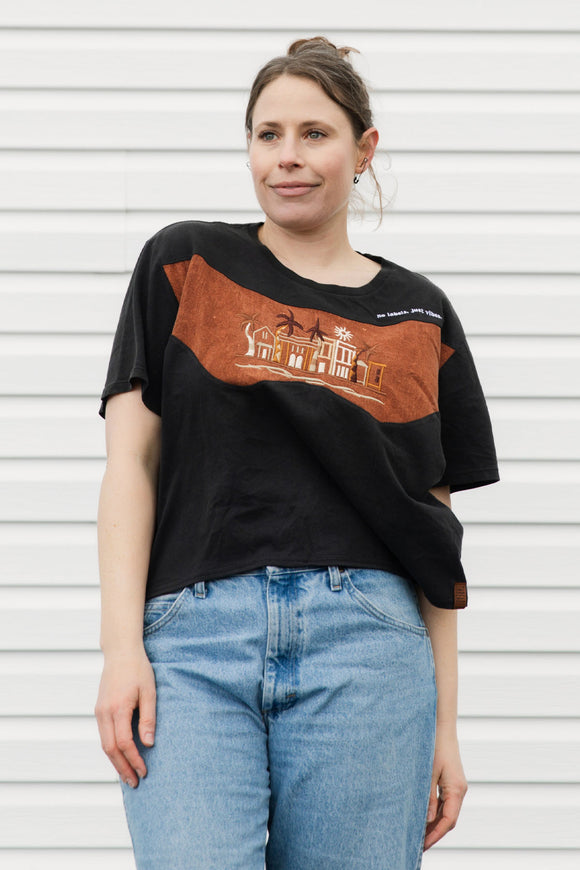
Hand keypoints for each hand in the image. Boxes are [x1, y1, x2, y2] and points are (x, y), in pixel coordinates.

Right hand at [94, 649, 155, 788]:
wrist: (120, 652)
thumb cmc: (138, 669)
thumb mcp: (149, 691)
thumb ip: (149, 718)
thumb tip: (149, 743)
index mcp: (118, 708)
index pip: (124, 743)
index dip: (134, 759)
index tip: (144, 771)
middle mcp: (104, 712)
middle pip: (110, 749)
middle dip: (122, 768)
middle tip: (135, 783)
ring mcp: (99, 711)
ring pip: (104, 744)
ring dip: (115, 762)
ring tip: (128, 775)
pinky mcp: (99, 710)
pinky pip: (103, 735)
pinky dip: (111, 750)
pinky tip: (120, 757)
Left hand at [423, 726, 467, 849]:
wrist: (441, 727)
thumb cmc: (435, 747)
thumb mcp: (428, 773)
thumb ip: (428, 797)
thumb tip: (427, 821)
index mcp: (456, 789)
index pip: (448, 820)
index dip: (436, 835)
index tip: (423, 845)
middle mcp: (459, 790)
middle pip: (449, 819)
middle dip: (435, 833)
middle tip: (418, 845)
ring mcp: (456, 787)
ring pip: (447, 812)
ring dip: (435, 824)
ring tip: (419, 835)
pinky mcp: (451, 782)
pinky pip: (445, 803)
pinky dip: (436, 813)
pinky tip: (424, 818)